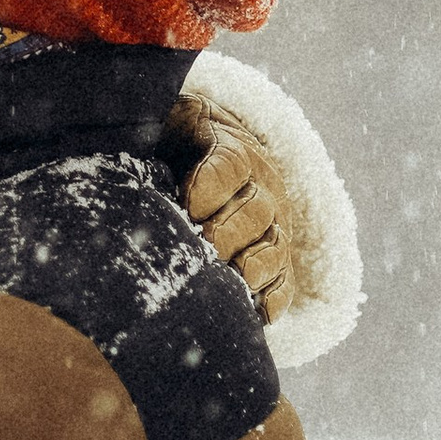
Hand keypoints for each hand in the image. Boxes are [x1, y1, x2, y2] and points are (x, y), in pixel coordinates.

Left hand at [175, 101, 290, 322]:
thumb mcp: (176, 129)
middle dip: (230, 229)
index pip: (229, 163)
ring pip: (275, 243)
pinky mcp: (276, 258)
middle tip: (208, 243)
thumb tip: (155, 170)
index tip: (190, 203)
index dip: (211, 183)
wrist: (210, 148)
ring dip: (259, 262)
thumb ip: (172, 141)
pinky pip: (284, 278)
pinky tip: (262, 310)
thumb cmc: (182, 145)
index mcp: (235, 151)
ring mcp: (274, 225)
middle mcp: (262, 188)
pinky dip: (276, 295)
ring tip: (241, 277)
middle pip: (254, 209)